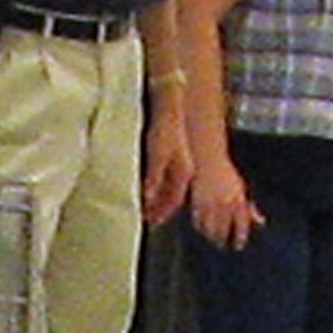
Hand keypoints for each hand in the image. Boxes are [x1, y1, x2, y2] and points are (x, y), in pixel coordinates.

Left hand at [142, 107, 191, 227]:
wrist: (170, 111)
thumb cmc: (164, 131)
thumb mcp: (157, 155)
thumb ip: (153, 177)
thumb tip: (147, 196)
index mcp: (183, 173)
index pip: (172, 201)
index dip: (161, 212)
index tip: (151, 221)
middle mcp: (185, 172)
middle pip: (173, 198)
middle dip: (160, 210)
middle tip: (149, 219)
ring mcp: (182, 166)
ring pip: (172, 191)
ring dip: (160, 201)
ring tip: (150, 208)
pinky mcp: (176, 160)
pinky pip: (170, 182)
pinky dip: (160, 190)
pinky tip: (153, 191)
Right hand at [190, 154, 263, 250]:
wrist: (207, 160)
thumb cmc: (227, 176)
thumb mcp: (242, 189)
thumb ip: (250, 208)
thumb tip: (261, 222)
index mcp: (239, 200)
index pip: (241, 227)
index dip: (240, 239)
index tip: (238, 246)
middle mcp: (225, 204)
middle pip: (223, 232)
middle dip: (222, 241)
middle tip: (222, 244)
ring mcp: (210, 204)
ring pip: (209, 230)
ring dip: (211, 237)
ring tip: (212, 239)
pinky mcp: (197, 203)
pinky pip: (198, 223)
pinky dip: (200, 228)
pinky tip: (203, 229)